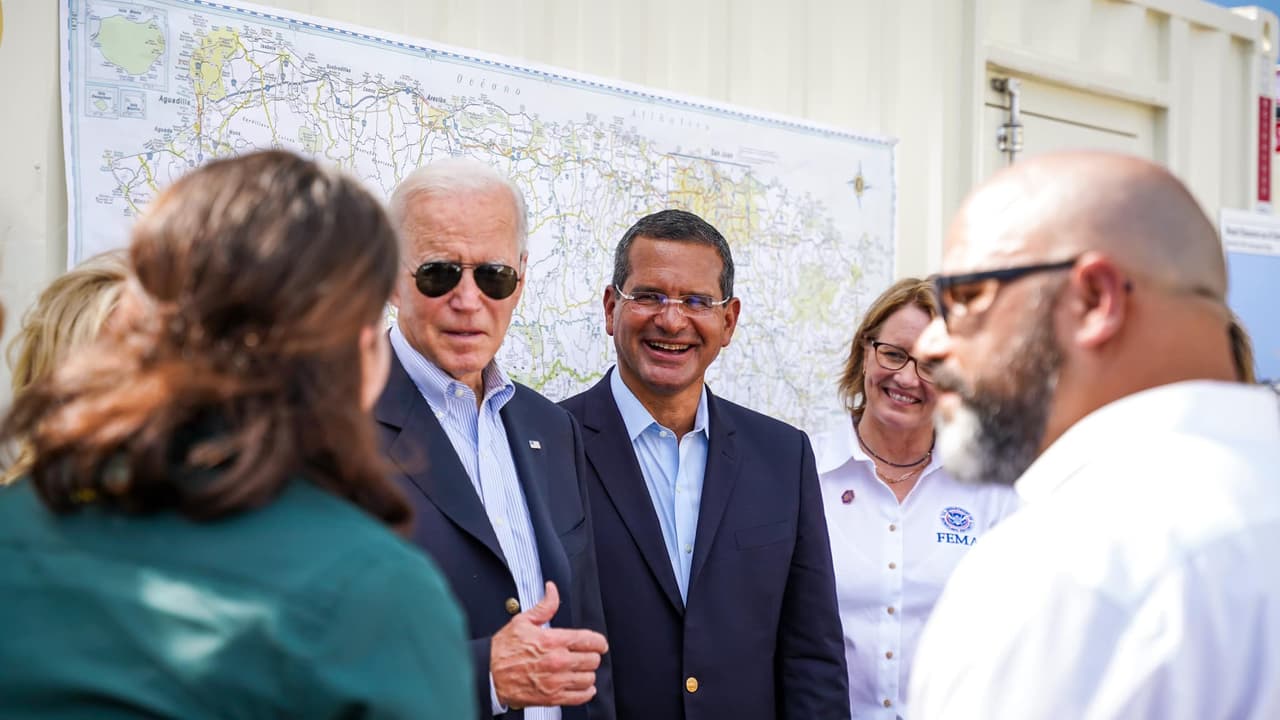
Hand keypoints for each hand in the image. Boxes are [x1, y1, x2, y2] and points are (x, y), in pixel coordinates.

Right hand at [491, 581, 607, 708]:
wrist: (488, 674)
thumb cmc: (503, 649)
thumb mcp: (523, 621)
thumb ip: (544, 606)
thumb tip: (552, 590)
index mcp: (553, 640)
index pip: (589, 640)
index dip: (599, 642)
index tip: (599, 643)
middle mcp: (558, 661)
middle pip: (592, 660)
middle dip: (592, 656)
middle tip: (586, 655)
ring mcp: (556, 681)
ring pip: (589, 678)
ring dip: (587, 673)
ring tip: (581, 670)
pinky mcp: (552, 698)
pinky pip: (580, 697)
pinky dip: (585, 692)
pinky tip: (582, 686)